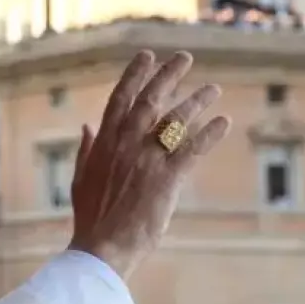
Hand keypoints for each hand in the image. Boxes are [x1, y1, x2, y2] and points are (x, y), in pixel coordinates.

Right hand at [68, 50, 230, 279]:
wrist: (102, 247)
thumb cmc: (91, 218)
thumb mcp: (80, 179)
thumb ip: (86, 149)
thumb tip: (86, 126)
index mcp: (104, 144)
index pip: (120, 99)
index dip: (135, 75)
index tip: (147, 56)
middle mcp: (125, 145)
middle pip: (151, 100)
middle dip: (168, 75)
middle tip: (185, 57)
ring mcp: (146, 160)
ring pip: (175, 120)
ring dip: (196, 101)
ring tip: (212, 89)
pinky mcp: (167, 178)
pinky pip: (193, 149)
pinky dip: (210, 133)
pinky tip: (223, 122)